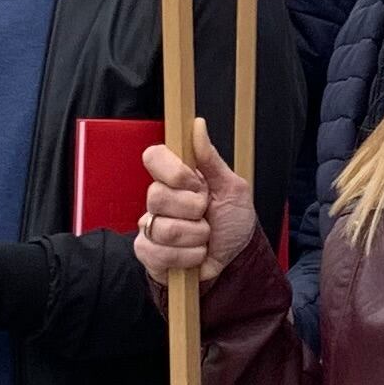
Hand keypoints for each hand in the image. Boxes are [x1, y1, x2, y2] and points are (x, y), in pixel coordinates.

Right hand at [134, 128, 253, 293]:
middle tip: (205, 214)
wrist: (236, 259)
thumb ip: (211, 159)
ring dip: (196, 237)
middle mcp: (159, 198)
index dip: (175, 172)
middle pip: (157, 196)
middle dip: (194, 210)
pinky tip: (194, 253)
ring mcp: (150, 225)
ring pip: (163, 228)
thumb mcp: (232, 188)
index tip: (196, 184)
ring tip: (204, 237)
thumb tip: (197, 125)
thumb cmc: (233, 221)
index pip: (154, 157)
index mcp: (177, 176)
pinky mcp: (147, 251)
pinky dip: (188, 256)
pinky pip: (159, 253)